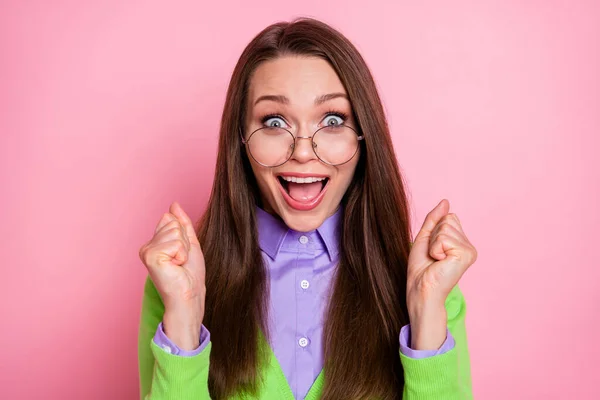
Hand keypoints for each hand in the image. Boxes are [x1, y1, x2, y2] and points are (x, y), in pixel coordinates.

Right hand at [139, 201, 205, 349]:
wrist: (190, 294)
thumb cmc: (190, 274)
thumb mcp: (189, 243)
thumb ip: (182, 223)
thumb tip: (174, 204)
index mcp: (154, 242)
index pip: (170, 218)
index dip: (183, 234)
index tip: (182, 253)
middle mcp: (147, 246)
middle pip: (172, 223)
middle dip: (184, 241)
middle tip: (181, 260)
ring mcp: (147, 251)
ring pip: (174, 232)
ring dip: (183, 249)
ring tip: (178, 264)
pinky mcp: (151, 256)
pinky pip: (175, 243)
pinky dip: (181, 255)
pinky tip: (175, 267)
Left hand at [406, 199, 476, 348]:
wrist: (421, 289)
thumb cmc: (422, 269)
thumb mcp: (426, 238)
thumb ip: (435, 219)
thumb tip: (445, 201)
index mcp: (462, 242)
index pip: (449, 217)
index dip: (434, 231)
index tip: (433, 250)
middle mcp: (469, 246)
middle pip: (448, 220)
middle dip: (434, 236)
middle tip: (434, 256)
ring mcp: (470, 251)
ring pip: (445, 227)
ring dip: (434, 243)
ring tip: (436, 260)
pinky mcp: (465, 255)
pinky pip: (443, 238)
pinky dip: (435, 249)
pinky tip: (440, 262)